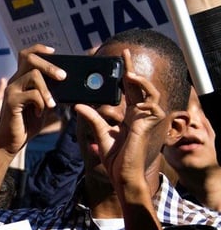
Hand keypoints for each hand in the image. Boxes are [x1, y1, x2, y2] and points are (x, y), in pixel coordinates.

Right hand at [0, 45, 64, 154]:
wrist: (10, 143)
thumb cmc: (27, 124)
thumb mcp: (43, 105)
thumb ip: (49, 93)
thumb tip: (66, 83)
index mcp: (21, 80)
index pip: (26, 55)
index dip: (39, 49)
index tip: (54, 51)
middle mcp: (14, 81)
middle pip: (29, 58)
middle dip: (49, 65)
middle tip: (63, 76)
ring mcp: (11, 90)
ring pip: (33, 75)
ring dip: (47, 89)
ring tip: (52, 104)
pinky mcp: (11, 101)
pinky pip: (32, 94)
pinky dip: (41, 103)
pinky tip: (40, 113)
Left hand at [74, 49, 165, 203]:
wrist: (123, 176)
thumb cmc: (116, 160)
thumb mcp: (101, 134)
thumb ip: (92, 119)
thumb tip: (78, 105)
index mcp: (131, 117)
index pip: (130, 91)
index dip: (125, 76)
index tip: (117, 62)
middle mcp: (141, 116)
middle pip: (140, 87)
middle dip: (133, 69)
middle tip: (124, 53)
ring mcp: (147, 120)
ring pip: (150, 92)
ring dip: (140, 79)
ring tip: (127, 70)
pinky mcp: (147, 124)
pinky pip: (151, 103)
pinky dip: (143, 91)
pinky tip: (132, 82)